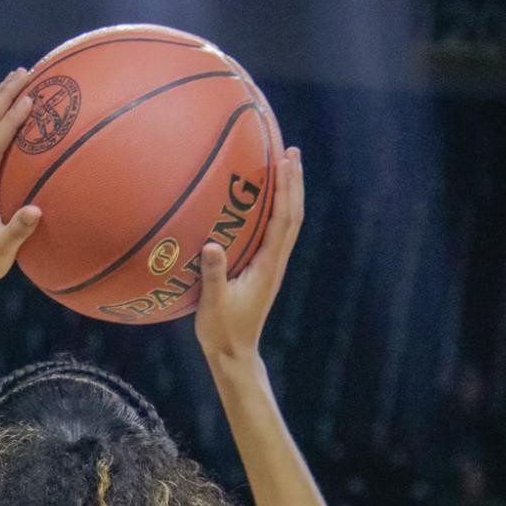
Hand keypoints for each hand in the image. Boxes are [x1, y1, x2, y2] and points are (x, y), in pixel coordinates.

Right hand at [194, 146, 302, 363]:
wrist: (235, 354)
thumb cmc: (222, 332)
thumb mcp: (213, 305)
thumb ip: (212, 276)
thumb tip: (211, 245)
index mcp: (267, 266)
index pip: (283, 221)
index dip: (286, 190)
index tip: (286, 161)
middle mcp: (274, 262)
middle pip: (292, 215)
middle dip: (294, 182)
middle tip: (292, 151)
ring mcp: (270, 265)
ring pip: (286, 222)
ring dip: (288, 193)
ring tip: (285, 164)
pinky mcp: (261, 269)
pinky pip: (272, 232)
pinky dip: (273, 209)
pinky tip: (262, 198)